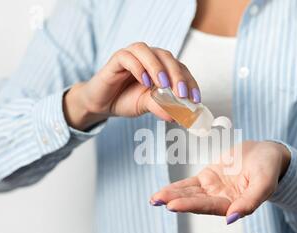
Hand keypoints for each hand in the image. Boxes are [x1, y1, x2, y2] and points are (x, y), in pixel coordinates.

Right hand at [63, 42, 200, 130]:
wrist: (102, 103)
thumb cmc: (126, 99)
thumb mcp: (147, 105)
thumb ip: (162, 107)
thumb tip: (177, 116)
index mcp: (161, 67)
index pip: (180, 69)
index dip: (190, 83)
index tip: (195, 99)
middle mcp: (149, 57)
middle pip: (167, 57)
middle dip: (177, 75)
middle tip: (181, 93)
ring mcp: (133, 56)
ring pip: (148, 52)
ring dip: (158, 68)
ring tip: (163, 85)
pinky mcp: (117, 58)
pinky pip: (128, 57)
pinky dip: (138, 68)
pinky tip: (144, 81)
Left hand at [150, 141, 290, 223]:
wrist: (267, 154)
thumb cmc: (269, 169)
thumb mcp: (264, 184)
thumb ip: (250, 202)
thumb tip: (232, 219)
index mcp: (235, 205)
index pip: (210, 206)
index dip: (191, 205)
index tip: (173, 206)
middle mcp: (221, 200)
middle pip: (195, 202)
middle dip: (176, 201)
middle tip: (158, 200)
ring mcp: (213, 190)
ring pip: (189, 194)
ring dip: (172, 196)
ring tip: (154, 198)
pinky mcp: (208, 178)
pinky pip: (189, 184)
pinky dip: (176, 188)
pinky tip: (162, 193)